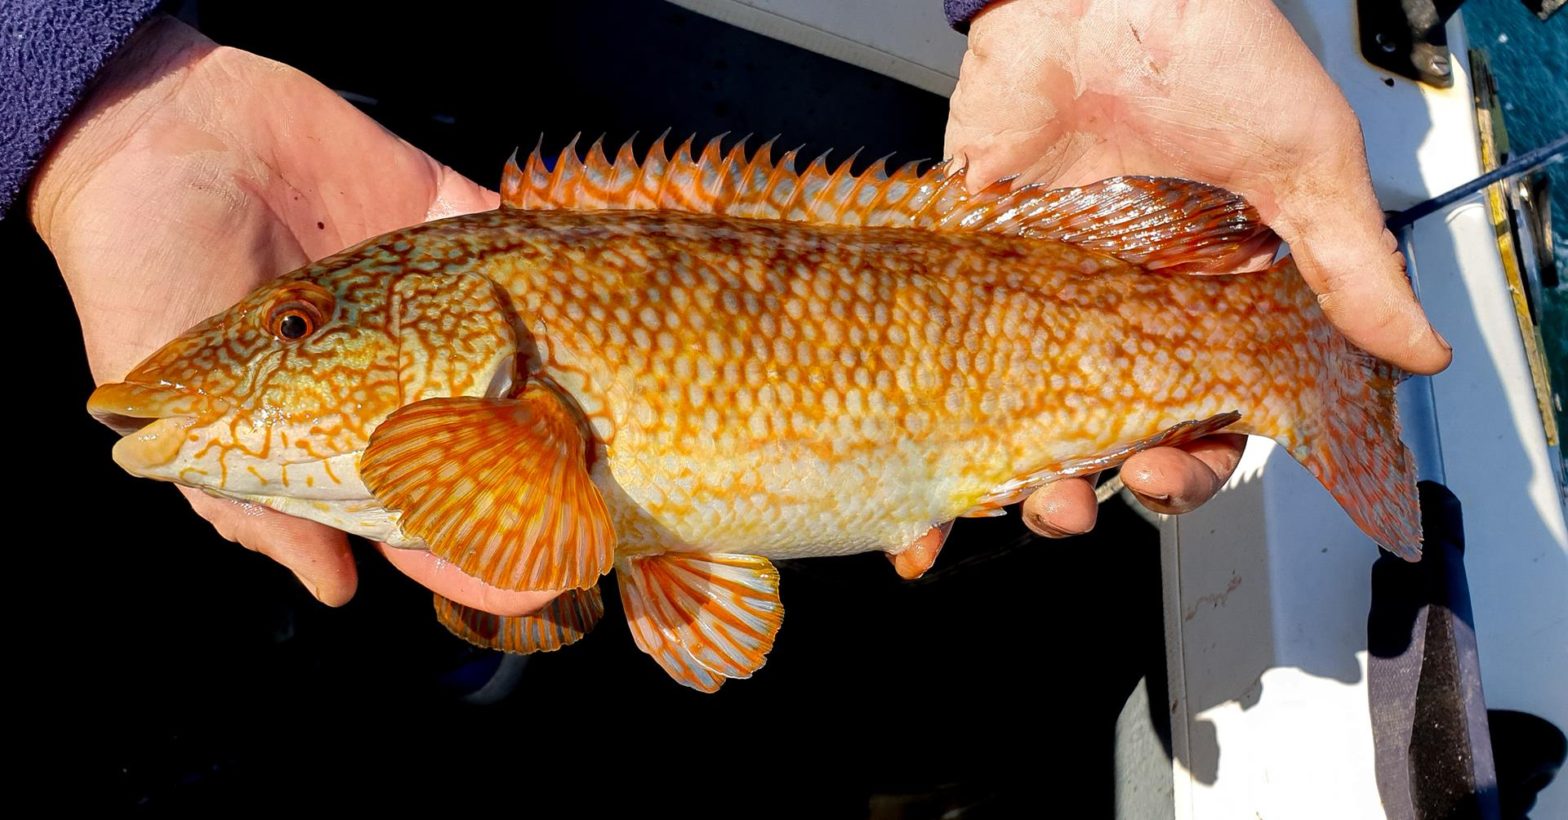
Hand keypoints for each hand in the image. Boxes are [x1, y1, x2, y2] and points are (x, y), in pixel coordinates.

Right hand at [32, 17, 551, 614]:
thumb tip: (336, 590)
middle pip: (490, 434)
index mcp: (336, 422)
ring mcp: (426, 291)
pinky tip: (592, 282)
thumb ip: (250, 502)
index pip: (422, 508)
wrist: (151, 128)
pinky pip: (511, 235)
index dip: (476, 547)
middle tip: (604, 501)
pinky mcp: (440, 213)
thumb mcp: (177, 408)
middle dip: (546, 471)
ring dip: (569, 368)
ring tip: (621, 410)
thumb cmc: (146, 275)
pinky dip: (550, 249)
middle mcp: (395, 366)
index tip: (538, 581)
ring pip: (520, 342)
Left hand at [946, 0, 1450, 536]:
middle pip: (1101, 430)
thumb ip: (1347, 261)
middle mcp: (1120, 305)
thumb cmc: (1212, 53)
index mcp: (1203, 300)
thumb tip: (1416, 348)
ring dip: (1009, 466)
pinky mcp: (976, 253)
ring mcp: (1043, 285)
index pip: (1197, 415)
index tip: (1172, 474)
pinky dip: (933, 397)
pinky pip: (947, 339)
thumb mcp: (1300, 161)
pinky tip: (930, 447)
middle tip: (1078, 501)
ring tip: (1010, 494)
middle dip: (1089, 487)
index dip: (1188, 462)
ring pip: (1019, 407)